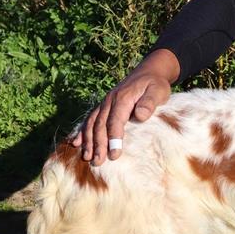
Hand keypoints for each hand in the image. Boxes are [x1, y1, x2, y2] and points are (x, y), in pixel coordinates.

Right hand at [72, 49, 179, 164]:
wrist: (149, 71)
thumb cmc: (155, 84)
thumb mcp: (158, 91)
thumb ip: (149, 102)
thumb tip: (139, 115)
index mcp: (122, 98)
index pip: (115, 121)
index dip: (113, 138)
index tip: (114, 155)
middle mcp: (110, 101)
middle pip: (100, 125)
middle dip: (98, 144)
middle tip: (97, 162)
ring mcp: (105, 104)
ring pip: (92, 123)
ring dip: (88, 141)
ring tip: (87, 158)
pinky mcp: (104, 107)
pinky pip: (90, 120)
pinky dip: (82, 132)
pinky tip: (76, 144)